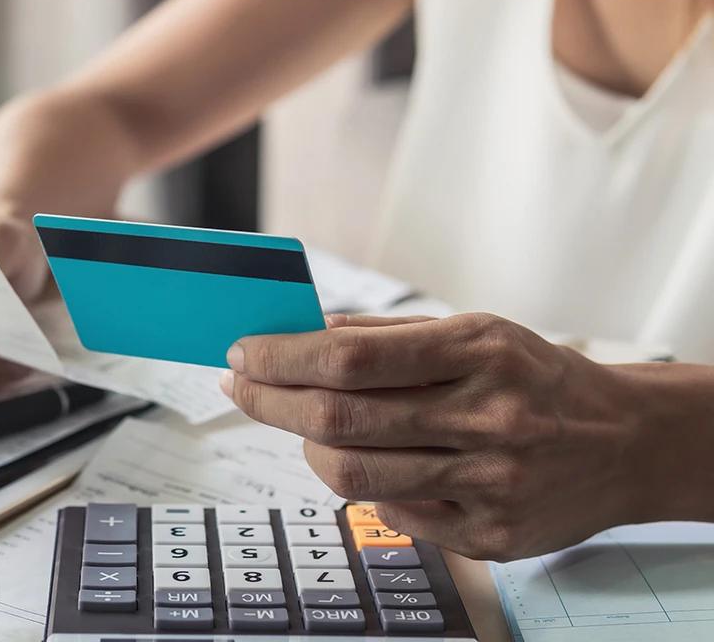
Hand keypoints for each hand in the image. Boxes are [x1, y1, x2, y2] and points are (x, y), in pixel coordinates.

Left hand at [220, 313, 660, 560]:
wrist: (626, 442)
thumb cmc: (534, 377)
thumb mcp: (474, 332)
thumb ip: (385, 336)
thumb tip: (298, 334)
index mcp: (479, 352)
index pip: (351, 359)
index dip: (282, 358)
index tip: (244, 353)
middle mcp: (488, 418)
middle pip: (340, 418)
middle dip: (271, 401)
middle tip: (242, 386)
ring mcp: (490, 485)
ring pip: (354, 475)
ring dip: (307, 446)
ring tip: (302, 425)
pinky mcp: (490, 537)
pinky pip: (390, 512)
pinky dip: (363, 484)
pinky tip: (368, 460)